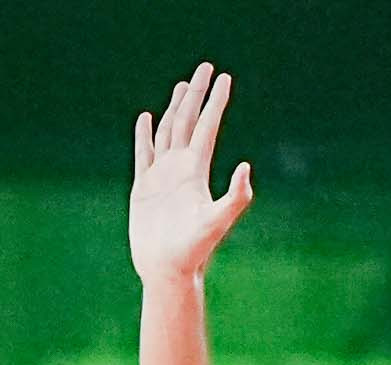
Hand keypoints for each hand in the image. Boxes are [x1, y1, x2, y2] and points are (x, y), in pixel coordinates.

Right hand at [128, 64, 254, 284]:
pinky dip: (145, 135)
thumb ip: (236, 196)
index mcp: (197, 171)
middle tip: (205, 67)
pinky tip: (147, 119)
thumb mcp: (217, 221)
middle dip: (195, 94)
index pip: (207, 126)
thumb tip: (246, 166)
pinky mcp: (143, 188)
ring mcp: (161, 176)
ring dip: (174, 108)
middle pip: (188, 121)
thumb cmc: (194, 250)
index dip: (215, 102)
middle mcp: (181, 168)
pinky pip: (144, 154)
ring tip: (181, 87)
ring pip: (168, 133)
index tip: (224, 78)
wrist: (168, 270)